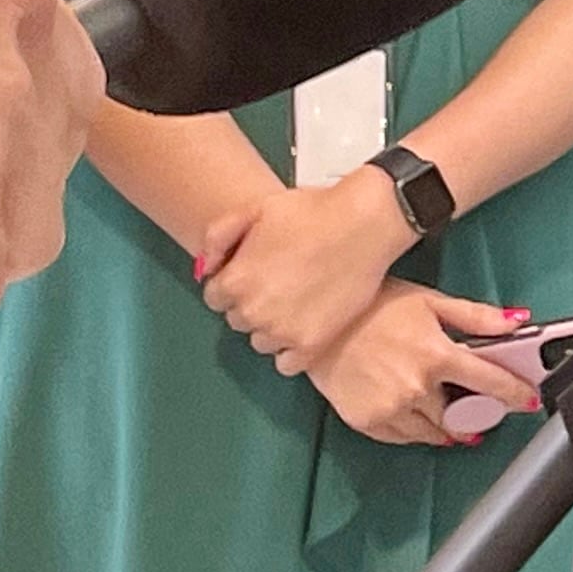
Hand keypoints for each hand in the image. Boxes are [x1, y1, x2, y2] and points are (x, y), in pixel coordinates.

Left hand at [199, 166, 411, 368]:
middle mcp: (253, 311)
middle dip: (252, 302)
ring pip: (261, 341)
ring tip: (297, 300)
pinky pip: (287, 363)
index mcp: (235, 280)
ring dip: (272, 326)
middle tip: (281, 281)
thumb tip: (206, 269)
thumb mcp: (256, 208)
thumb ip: (219, 236)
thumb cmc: (313, 210)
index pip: (215, 297)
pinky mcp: (312, 345)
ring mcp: (282, 332)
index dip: (235, 281)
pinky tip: (305, 326)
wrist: (366, 223)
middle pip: (238, 319)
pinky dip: (292, 350)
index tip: (256, 271)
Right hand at [303, 285, 543, 447]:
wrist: (318, 323)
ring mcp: (391, 409)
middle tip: (476, 404)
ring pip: (433, 432)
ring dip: (446, 425)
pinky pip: (404, 438)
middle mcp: (416, 388)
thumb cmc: (372, 306)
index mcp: (436, 355)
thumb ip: (476, 316)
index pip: (490, 383)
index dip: (515, 394)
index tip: (529, 401)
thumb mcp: (429, 301)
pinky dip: (415, 429)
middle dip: (472, 412)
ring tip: (445, 407)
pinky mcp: (368, 423)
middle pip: (461, 415)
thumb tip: (517, 321)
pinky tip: (415, 411)